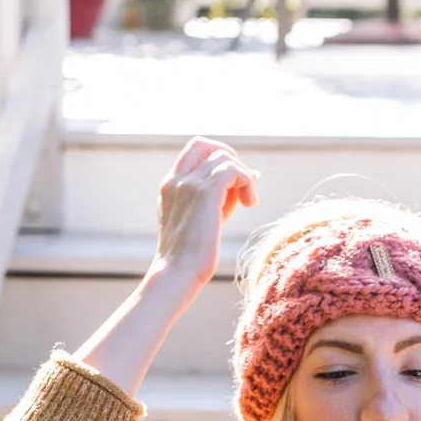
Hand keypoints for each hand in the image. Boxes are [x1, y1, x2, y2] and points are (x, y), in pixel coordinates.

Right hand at [151, 137, 258, 296]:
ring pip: (223, 157)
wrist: (177, 275)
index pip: (194, 153)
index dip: (219, 160)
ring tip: (248, 202)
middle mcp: (176, 180)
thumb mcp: (204, 221)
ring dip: (243, 175)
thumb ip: (220, 199)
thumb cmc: (191, 258)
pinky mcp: (204, 192)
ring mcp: (188, 184)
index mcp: (171, 186)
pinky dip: (247, 181)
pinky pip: (232, 169)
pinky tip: (250, 203)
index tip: (235, 184)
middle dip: (230, 157)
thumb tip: (249, 178)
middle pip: (205, 144)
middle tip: (243, 184)